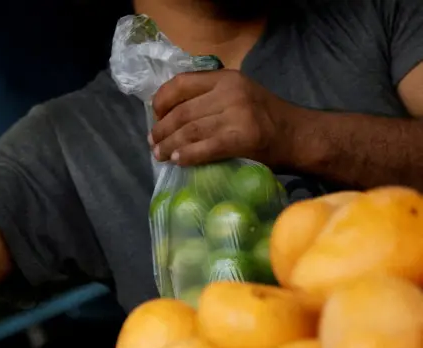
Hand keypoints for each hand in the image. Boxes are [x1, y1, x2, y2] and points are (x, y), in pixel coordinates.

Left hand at [150, 70, 303, 166]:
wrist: (300, 136)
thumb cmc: (266, 119)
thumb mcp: (239, 95)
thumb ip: (210, 98)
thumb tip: (170, 115)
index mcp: (227, 78)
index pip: (181, 83)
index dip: (161, 102)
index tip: (155, 117)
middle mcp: (230, 92)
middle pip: (181, 112)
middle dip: (161, 130)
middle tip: (153, 143)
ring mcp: (237, 114)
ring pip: (188, 131)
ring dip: (168, 146)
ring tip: (159, 155)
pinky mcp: (241, 138)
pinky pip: (203, 148)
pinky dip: (186, 156)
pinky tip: (177, 162)